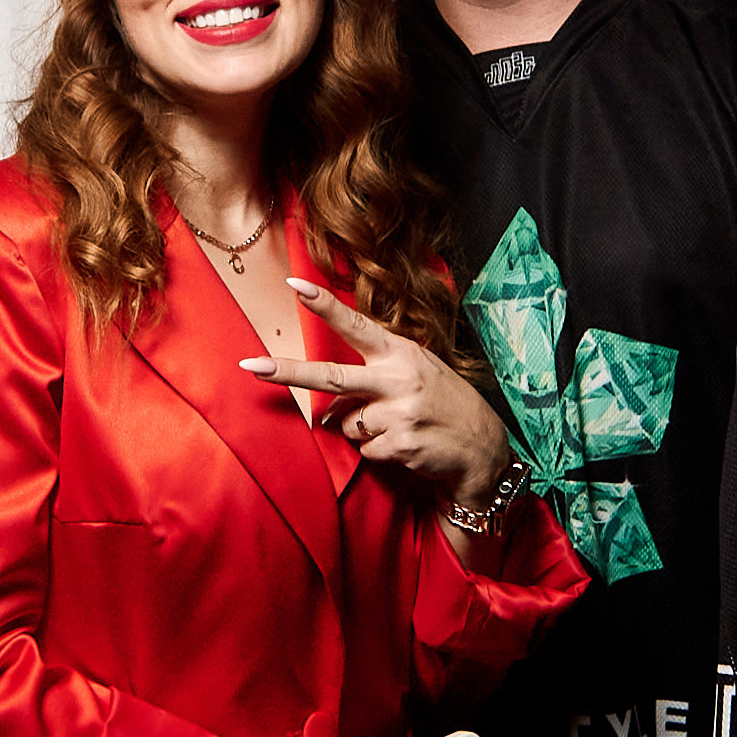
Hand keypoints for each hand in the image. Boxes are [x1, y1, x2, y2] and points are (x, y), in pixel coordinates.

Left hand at [240, 278, 515, 513]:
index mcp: (401, 354)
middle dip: (288, 371)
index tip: (296, 285)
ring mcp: (398, 413)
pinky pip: (364, 450)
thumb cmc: (444, 403)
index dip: (325, 305)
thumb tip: (327, 405)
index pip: (357, 325)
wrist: (483, 448)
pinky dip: (377, 451)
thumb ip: (375, 375)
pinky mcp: (399, 445)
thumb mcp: (418, 371)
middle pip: (330, 377)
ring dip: (363, 429)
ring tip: (399, 426)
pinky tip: (405, 445)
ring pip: (347, 424)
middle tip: (252, 366)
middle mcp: (398, 380)